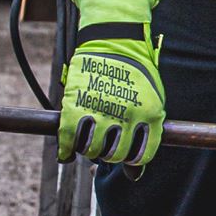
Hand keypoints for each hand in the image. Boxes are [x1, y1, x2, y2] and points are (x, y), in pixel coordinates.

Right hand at [58, 29, 165, 167]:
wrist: (115, 40)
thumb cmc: (135, 73)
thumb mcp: (150, 101)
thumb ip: (144, 135)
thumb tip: (133, 176)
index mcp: (150, 115)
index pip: (141, 156)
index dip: (130, 162)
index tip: (123, 157)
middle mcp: (127, 116)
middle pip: (115, 155)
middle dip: (107, 155)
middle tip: (102, 145)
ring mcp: (101, 111)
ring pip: (92, 150)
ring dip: (88, 150)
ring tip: (87, 141)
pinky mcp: (77, 105)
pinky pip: (69, 139)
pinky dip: (65, 151)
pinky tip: (65, 155)